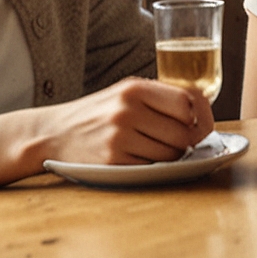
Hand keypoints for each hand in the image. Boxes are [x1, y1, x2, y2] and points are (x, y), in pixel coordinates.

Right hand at [35, 76, 213, 165]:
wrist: (53, 133)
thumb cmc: (98, 113)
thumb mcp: (125, 92)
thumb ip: (160, 97)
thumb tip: (202, 113)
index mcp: (134, 88)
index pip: (187, 101)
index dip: (201, 115)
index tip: (202, 124)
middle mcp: (127, 111)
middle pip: (184, 133)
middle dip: (187, 141)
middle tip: (178, 141)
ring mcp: (119, 138)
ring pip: (172, 154)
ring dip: (172, 156)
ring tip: (155, 148)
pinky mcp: (113, 162)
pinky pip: (152, 168)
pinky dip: (154, 167)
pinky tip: (142, 158)